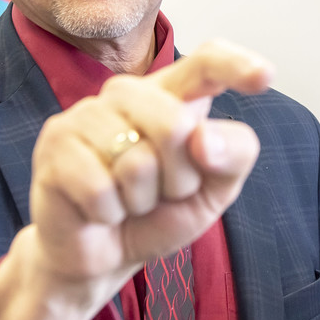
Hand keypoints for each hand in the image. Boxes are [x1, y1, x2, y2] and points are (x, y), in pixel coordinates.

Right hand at [0, 40, 272, 319]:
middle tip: (158, 193)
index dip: (234, 64)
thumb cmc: (156, 214)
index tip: (263, 78)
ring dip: (139, 200)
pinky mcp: (55, 142)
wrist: (101, 257)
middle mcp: (127, 93)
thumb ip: (232, 156)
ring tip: (126, 201)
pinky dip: (108, 212)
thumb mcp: (213, 191)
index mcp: (172, 96)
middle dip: (177, 178)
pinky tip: (98, 210)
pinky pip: (100, 186)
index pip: (206, 63)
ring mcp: (86, 113)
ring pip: (135, 161)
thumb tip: (201, 138)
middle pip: (174, 122)